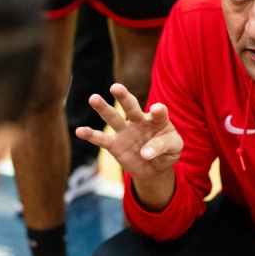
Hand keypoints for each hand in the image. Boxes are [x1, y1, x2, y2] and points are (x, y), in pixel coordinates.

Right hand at [76, 84, 181, 211]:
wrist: (155, 168)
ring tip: (94, 98)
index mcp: (156, 119)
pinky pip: (101, 139)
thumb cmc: (167, 152)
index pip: (158, 112)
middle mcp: (138, 120)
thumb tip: (144, 153)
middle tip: (116, 87)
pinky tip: (79, 131)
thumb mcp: (175, 149)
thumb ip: (163, 146)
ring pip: (113, 117)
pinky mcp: (114, 145)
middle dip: (123, 97)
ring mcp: (125, 131)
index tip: (157, 109)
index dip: (158, 110)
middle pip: (130, 106)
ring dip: (103, 108)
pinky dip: (90, 135)